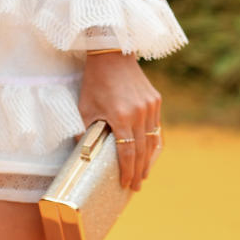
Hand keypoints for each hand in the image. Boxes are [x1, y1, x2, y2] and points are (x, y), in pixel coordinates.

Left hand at [78, 51, 161, 191]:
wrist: (111, 54)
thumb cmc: (94, 82)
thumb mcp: (85, 107)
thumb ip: (86, 132)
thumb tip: (82, 154)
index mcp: (121, 116)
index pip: (127, 152)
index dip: (127, 170)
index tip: (126, 184)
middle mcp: (140, 113)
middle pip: (142, 151)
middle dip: (139, 171)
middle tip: (136, 186)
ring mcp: (151, 106)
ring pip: (152, 141)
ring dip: (149, 160)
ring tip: (143, 174)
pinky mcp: (155, 100)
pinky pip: (156, 127)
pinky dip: (154, 142)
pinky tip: (150, 153)